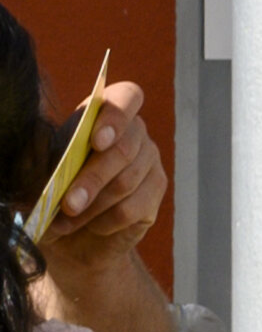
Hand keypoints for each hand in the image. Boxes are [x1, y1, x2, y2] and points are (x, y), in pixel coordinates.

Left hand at [38, 81, 160, 255]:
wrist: (70, 234)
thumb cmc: (51, 191)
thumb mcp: (37, 169)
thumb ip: (40, 153)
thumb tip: (42, 142)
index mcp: (103, 116)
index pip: (127, 97)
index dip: (116, 116)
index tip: (97, 142)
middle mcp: (134, 134)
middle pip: (124, 150)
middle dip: (93, 179)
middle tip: (68, 204)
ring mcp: (150, 162)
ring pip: (127, 182)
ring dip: (93, 205)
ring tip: (66, 220)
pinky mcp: (155, 192)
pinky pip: (133, 208)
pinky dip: (106, 221)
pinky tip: (91, 225)